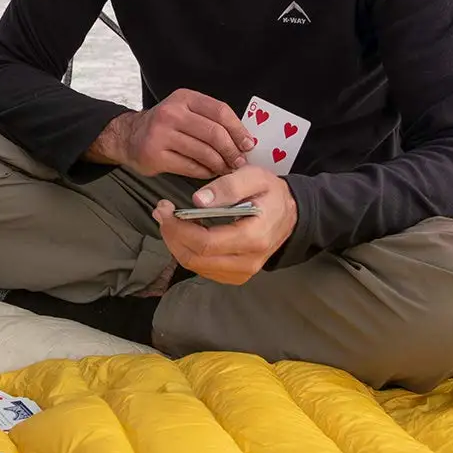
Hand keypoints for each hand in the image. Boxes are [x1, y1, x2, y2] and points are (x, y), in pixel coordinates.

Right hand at [95, 89, 256, 179]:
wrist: (129, 136)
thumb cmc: (166, 126)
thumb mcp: (185, 111)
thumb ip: (210, 120)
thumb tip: (244, 141)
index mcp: (184, 98)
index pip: (220, 111)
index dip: (238, 129)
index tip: (248, 144)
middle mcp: (171, 113)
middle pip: (214, 133)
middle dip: (232, 151)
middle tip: (239, 162)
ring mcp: (160, 134)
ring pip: (204, 152)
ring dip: (220, 164)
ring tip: (226, 170)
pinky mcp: (154, 155)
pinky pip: (190, 167)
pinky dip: (205, 172)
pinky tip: (209, 173)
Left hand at [152, 165, 297, 284]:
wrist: (290, 214)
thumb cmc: (270, 193)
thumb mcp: (254, 177)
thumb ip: (227, 186)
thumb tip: (198, 200)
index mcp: (253, 237)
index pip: (205, 243)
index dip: (178, 228)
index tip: (165, 208)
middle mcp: (248, 261)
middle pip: (195, 259)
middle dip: (171, 235)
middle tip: (161, 212)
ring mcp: (242, 272)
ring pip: (196, 266)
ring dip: (176, 243)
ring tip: (169, 220)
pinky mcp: (236, 275)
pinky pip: (203, 269)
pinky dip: (187, 251)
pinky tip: (184, 232)